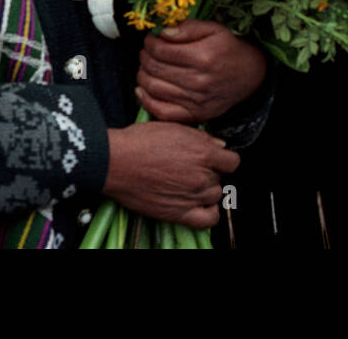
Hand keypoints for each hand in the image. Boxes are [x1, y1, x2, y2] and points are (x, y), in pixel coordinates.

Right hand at [103, 122, 239, 226]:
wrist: (115, 162)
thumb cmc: (139, 142)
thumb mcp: (174, 127)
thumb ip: (201, 137)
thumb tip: (219, 146)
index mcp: (204, 153)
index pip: (232, 161)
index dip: (222, 160)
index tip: (213, 160)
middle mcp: (202, 176)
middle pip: (220, 178)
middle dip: (209, 173)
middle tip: (190, 169)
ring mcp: (192, 195)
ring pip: (215, 195)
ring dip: (206, 191)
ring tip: (188, 184)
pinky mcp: (179, 213)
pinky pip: (208, 219)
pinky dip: (209, 213)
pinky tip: (199, 205)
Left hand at [137, 20, 266, 124]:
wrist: (250, 75)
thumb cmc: (229, 49)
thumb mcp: (214, 29)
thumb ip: (188, 28)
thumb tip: (162, 33)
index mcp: (202, 57)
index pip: (161, 50)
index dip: (150, 42)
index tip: (150, 39)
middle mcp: (198, 81)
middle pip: (154, 68)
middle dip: (144, 56)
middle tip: (146, 51)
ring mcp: (195, 101)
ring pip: (153, 88)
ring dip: (142, 74)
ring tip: (146, 66)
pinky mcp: (194, 115)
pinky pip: (161, 112)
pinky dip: (145, 101)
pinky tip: (141, 89)